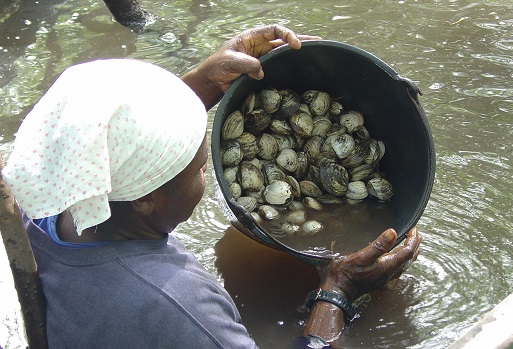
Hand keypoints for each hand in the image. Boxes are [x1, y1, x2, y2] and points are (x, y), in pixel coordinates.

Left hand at [202, 24, 320, 90]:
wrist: (213, 80)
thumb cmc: (218, 66)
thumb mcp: (231, 62)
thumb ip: (247, 64)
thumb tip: (261, 72)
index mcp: (253, 37)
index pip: (274, 30)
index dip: (287, 35)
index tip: (295, 44)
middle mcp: (260, 45)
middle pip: (284, 40)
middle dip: (301, 40)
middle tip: (318, 42)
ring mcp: (263, 58)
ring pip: (284, 53)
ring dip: (299, 52)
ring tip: (317, 51)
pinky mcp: (263, 70)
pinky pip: (279, 66)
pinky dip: (291, 66)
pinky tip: (302, 67)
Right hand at [320, 227, 421, 300]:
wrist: (338, 291)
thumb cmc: (347, 274)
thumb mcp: (361, 256)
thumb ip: (378, 246)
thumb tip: (393, 233)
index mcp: (387, 265)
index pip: (407, 251)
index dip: (412, 240)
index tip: (414, 229)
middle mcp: (389, 273)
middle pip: (408, 259)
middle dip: (414, 246)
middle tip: (417, 235)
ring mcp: (385, 277)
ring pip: (404, 265)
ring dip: (410, 254)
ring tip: (412, 246)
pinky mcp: (379, 280)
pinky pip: (397, 269)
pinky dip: (402, 261)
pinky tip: (397, 260)